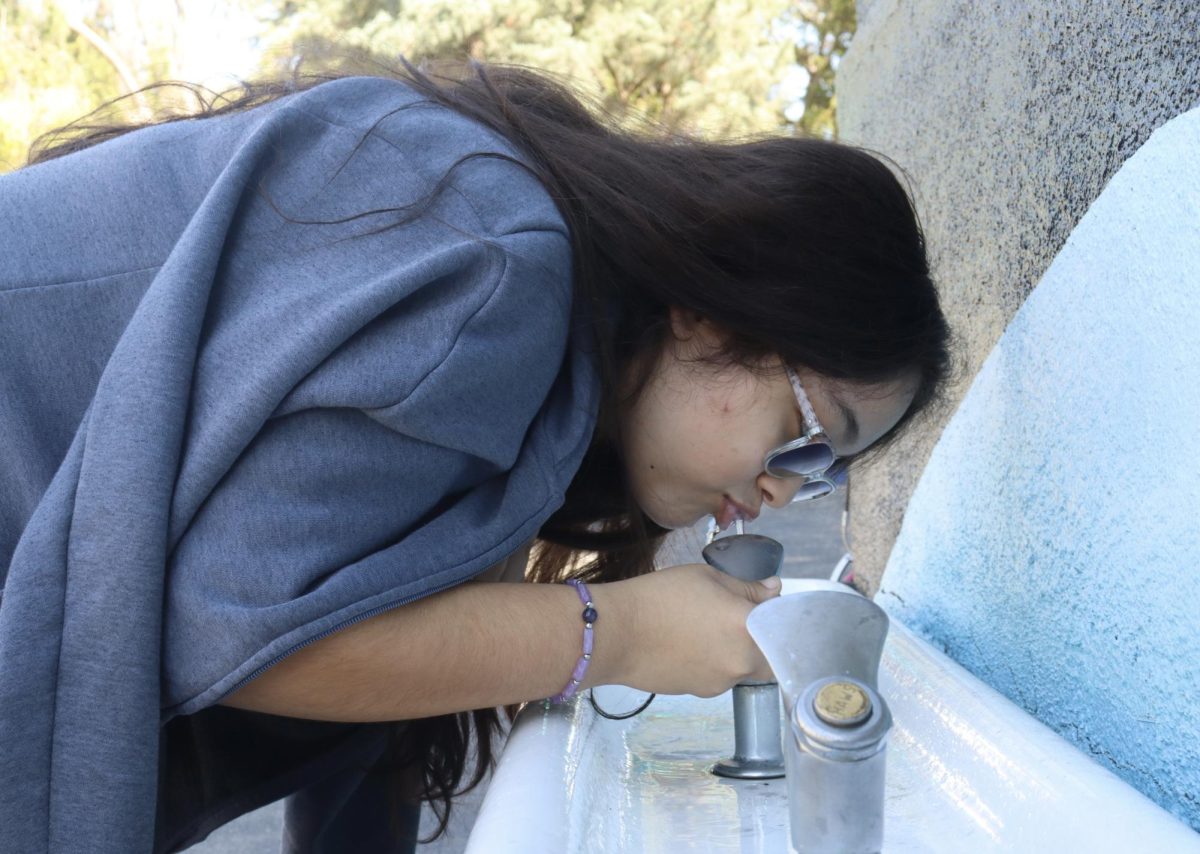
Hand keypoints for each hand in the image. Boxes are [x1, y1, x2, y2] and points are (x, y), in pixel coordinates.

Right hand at [598, 564, 781, 697]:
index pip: (783, 625)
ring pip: (744, 668)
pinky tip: (690, 646)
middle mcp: (742, 660)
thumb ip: (746, 587)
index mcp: (748, 626)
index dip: (777, 615)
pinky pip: (721, 677)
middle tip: (737, 620)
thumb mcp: (707, 577)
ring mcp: (723, 682)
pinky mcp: (703, 693)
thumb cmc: (659, 597)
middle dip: (761, 640)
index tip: (766, 605)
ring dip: (736, 652)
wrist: (617, 634)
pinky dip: (714, 663)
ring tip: (704, 630)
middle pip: (770, 655)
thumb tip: (773, 590)